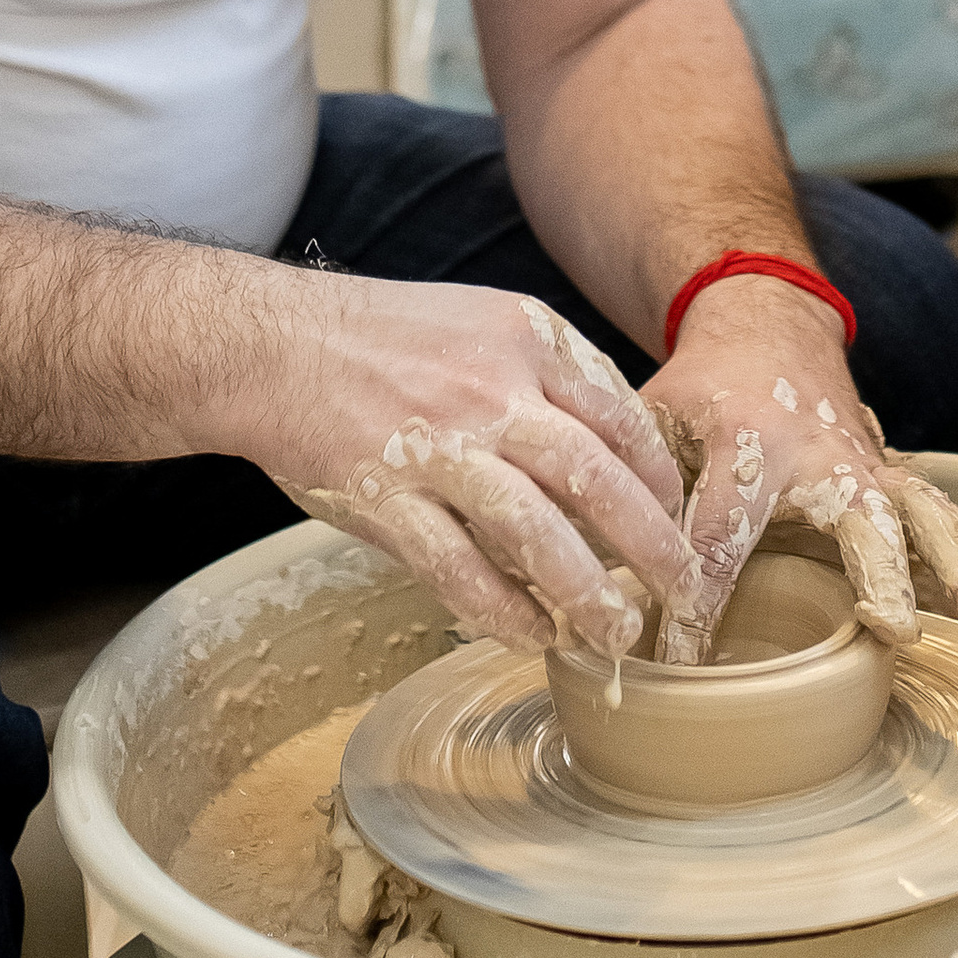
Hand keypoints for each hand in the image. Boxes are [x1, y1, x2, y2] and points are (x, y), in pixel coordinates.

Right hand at [270, 278, 700, 665]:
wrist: (273, 345)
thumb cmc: (382, 338)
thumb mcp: (482, 322)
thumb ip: (545, 375)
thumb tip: (610, 448)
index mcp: (525, 339)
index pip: (619, 415)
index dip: (659, 477)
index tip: (679, 520)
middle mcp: (491, 390)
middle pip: (597, 477)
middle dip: (652, 545)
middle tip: (685, 591)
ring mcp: (439, 447)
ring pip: (537, 532)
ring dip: (586, 591)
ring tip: (617, 634)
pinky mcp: (388, 499)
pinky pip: (459, 569)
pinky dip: (503, 609)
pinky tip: (532, 634)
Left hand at [645, 281, 957, 658]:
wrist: (766, 327)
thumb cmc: (700, 392)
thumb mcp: (649, 421)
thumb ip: (628, 491)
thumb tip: (590, 578)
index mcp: (746, 441)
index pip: (718, 538)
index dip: (695, 606)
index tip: (677, 663)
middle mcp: (817, 453)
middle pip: (851, 515)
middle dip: (873, 571)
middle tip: (888, 623)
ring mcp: (863, 463)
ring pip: (913, 510)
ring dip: (943, 557)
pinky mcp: (888, 473)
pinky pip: (935, 508)